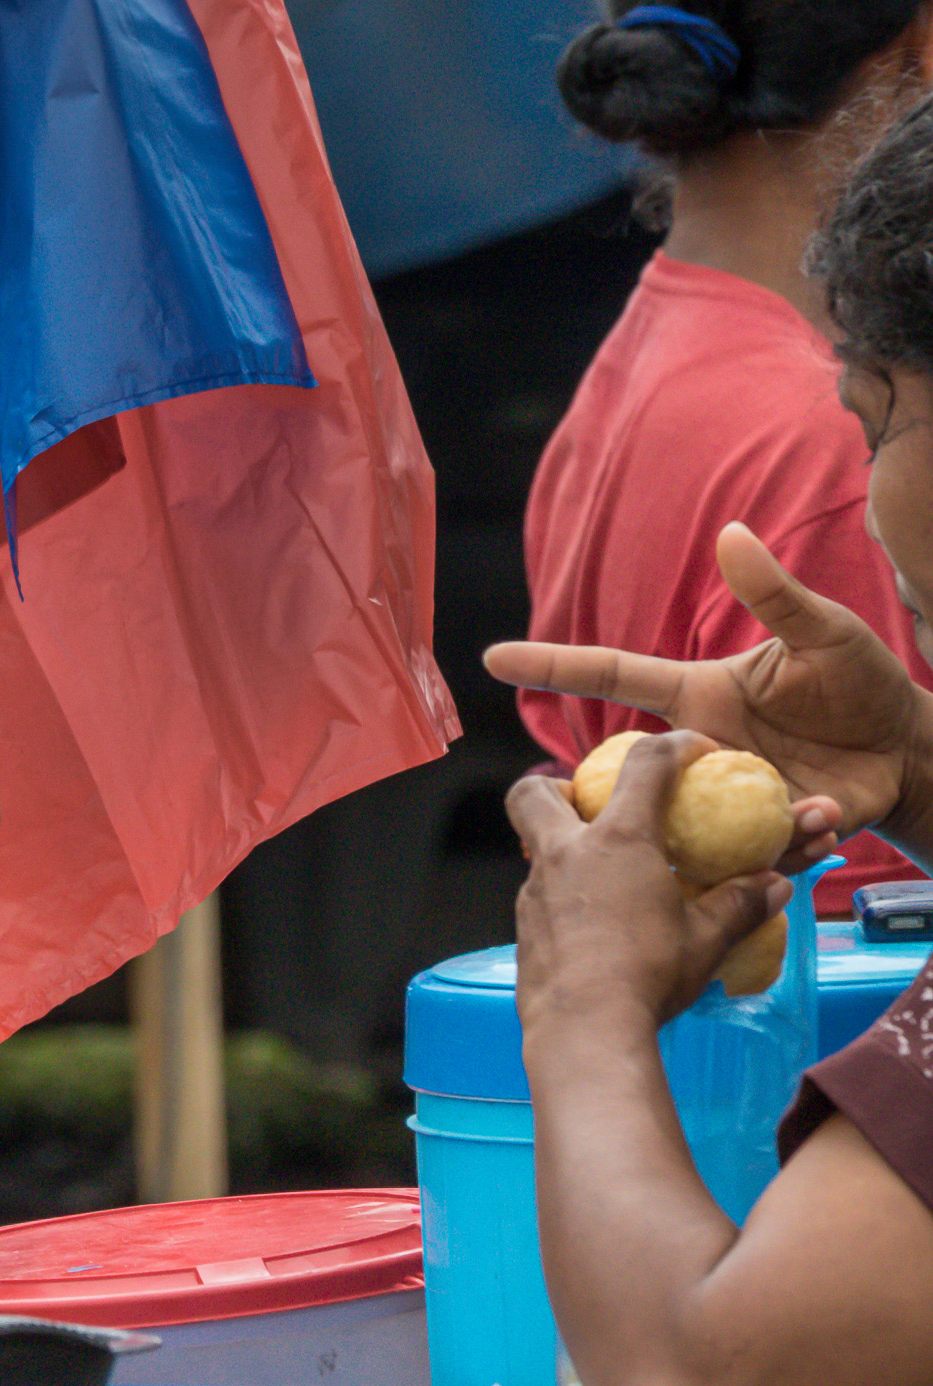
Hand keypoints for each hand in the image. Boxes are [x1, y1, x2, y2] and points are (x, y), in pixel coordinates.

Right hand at [484, 524, 922, 863]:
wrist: (908, 750)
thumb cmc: (861, 683)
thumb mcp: (824, 633)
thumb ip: (774, 594)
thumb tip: (729, 533)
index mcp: (696, 698)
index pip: (612, 674)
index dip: (552, 666)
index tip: (493, 657)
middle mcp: (696, 751)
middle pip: (629, 774)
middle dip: (619, 799)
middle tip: (654, 808)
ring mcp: (721, 798)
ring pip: (689, 824)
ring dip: (742, 822)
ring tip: (810, 805)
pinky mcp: (758, 835)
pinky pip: (749, 853)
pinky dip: (793, 840)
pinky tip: (831, 819)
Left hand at [505, 731, 791, 1036]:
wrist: (585, 1028)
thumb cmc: (650, 975)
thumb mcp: (708, 939)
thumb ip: (740, 905)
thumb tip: (774, 886)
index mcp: (617, 841)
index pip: (644, 766)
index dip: (671, 746)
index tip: (692, 751)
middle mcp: (565, 854)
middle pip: (535, 791)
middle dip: (558, 785)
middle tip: (592, 803)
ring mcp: (535, 890)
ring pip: (534, 845)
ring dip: (564, 844)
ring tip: (606, 871)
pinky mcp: (523, 925)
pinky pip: (539, 890)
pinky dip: (564, 891)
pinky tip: (593, 920)